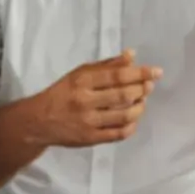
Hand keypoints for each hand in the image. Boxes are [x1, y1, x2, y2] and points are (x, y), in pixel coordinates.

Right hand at [30, 49, 161, 148]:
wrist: (39, 121)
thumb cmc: (62, 93)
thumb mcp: (79, 74)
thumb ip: (106, 65)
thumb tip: (131, 55)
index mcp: (82, 81)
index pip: (117, 76)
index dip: (140, 73)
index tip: (156, 71)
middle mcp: (85, 101)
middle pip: (123, 95)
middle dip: (142, 90)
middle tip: (149, 86)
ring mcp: (88, 122)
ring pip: (124, 116)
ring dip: (139, 108)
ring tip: (142, 102)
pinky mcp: (91, 138)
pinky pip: (118, 133)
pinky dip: (131, 126)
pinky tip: (134, 119)